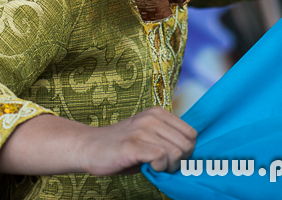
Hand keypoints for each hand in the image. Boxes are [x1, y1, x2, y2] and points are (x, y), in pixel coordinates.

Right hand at [73, 106, 195, 175]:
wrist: (89, 147)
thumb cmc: (122, 147)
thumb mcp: (148, 136)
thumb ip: (167, 139)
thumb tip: (192, 155)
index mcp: (157, 113)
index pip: (192, 134)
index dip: (186, 151)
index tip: (172, 158)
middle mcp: (151, 118)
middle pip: (187, 145)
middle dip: (179, 161)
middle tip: (162, 165)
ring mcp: (141, 130)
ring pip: (176, 153)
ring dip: (169, 167)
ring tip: (154, 166)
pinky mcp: (132, 145)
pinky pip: (161, 158)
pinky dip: (159, 168)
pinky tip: (148, 167)